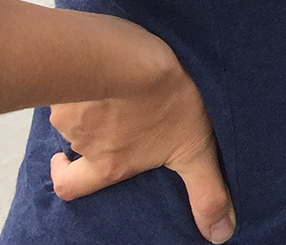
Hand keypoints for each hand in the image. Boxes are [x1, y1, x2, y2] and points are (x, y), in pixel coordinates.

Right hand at [47, 26, 234, 243]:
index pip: (70, 187)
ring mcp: (70, 110)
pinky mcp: (65, 75)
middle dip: (84, 132)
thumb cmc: (164, 100)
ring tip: (114, 79)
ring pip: (73, 108)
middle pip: (73, 143)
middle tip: (107, 113)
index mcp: (109, 164)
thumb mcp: (195, 149)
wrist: (130, 58)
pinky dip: (83, 72)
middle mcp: (83, 142)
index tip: (65, 166)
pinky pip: (69, 76)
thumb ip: (205, 191)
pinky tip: (104, 58)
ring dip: (89, 98)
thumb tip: (219, 235)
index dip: (65, 179)